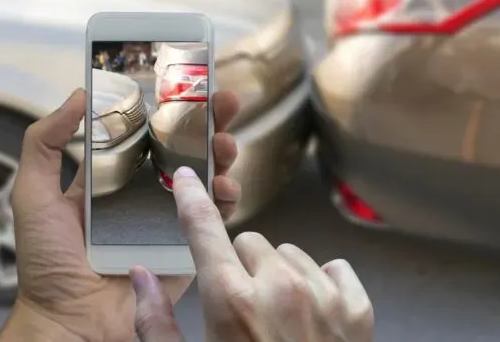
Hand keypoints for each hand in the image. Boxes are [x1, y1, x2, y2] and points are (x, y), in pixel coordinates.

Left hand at [0, 88, 240, 340]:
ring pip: (207, 178)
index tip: (191, 86)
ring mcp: (170, 218)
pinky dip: (227, 200)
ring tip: (226, 147)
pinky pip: (214, 219)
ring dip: (223, 157)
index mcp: (115, 177)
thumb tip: (80, 94)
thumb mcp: (33, 194)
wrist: (71, 320)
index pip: (149, 134)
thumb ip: (45, 142)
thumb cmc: (48, 261)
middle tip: (224, 106)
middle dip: (209, 125)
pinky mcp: (188, 246)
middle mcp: (146, 193)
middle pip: (186, 150)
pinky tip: (226, 188)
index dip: (171, 110)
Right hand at [130, 168, 374, 340]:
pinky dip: (322, 285)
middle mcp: (280, 287)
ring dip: (280, 276)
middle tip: (242, 305)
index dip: (191, 199)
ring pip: (291, 254)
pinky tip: (313, 316)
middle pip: (250, 242)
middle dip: (241, 265)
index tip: (187, 177)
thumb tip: (141, 276)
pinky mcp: (358, 309)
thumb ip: (156, 323)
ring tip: (278, 318)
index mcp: (230, 300)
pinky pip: (333, 269)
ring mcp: (323, 296)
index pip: (203, 229)